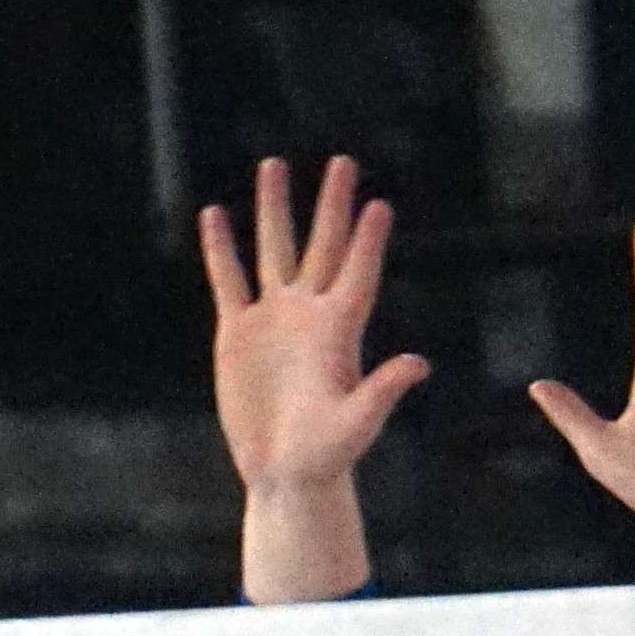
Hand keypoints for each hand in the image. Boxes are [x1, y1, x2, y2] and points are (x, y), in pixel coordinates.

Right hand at [202, 154, 430, 595]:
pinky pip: (228, 280)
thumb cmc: (328, 455)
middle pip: (322, 246)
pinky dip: (221, 248)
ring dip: (275, 209)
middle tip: (344, 161)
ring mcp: (274, 320)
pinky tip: (215, 214)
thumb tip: (419, 365)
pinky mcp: (238, 334)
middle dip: (332, 204)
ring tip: (274, 165)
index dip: (368, 240)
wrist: (285, 474)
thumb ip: (382, 391)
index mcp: (340, 332)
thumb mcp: (357, 424)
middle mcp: (310, 316)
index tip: (379, 204)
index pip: (357, 274)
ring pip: (273, 250)